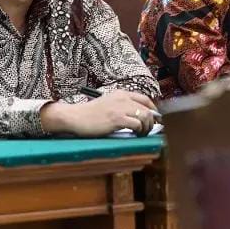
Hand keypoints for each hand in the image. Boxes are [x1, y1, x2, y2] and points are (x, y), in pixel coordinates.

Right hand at [40, 91, 156, 136]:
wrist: (76, 117)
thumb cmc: (89, 114)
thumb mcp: (107, 103)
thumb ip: (121, 106)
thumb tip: (138, 116)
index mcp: (120, 94)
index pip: (145, 99)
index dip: (153, 109)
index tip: (153, 118)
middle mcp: (122, 98)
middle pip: (148, 108)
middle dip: (152, 121)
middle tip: (148, 130)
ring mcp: (120, 108)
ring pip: (145, 116)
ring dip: (147, 127)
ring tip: (142, 134)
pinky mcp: (117, 119)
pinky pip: (137, 124)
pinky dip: (139, 131)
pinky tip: (135, 134)